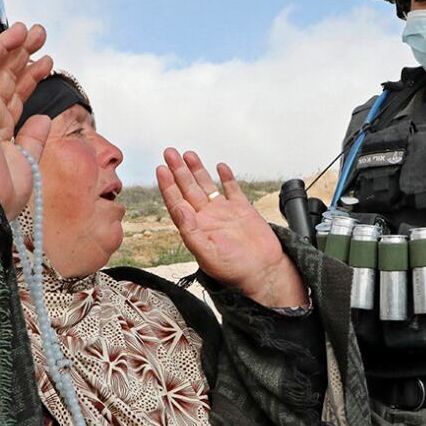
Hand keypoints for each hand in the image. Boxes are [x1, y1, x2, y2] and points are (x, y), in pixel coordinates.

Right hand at [0, 23, 53, 218]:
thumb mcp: (28, 164)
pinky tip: (8, 40)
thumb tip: (44, 116)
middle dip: (23, 54)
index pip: (16, 96)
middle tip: (40, 33)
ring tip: (30, 30)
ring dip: (10, 47)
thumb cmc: (2, 194)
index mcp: (0, 133)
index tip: (49, 61)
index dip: (32, 77)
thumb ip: (34, 139)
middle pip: (6, 78)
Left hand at [156, 148, 306, 306]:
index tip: (161, 169)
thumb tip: (178, 208)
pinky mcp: (243, 209)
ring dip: (197, 170)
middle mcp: (207, 217)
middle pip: (188, 188)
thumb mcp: (207, 254)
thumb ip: (191, 231)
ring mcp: (225, 212)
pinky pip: (232, 189)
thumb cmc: (234, 270)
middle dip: (178, 170)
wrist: (264, 272)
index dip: (168, 185)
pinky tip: (220, 166)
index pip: (177, 202)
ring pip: (207, 185)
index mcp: (195, 228)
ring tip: (187, 154)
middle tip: (169, 153)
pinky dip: (226, 177)